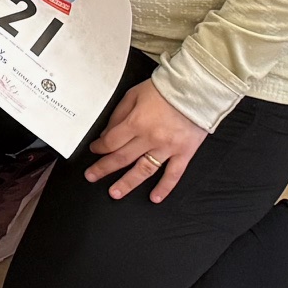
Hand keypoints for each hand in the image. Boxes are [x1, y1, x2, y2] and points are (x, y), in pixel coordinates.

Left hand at [84, 78, 208, 201]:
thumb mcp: (133, 95)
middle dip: (104, 169)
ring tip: (115, 193)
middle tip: (92, 176)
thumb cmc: (164, 90)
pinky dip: (164, 188)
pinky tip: (155, 198)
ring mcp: (168, 148)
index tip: (94, 150)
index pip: (111, 142)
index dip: (99, 148)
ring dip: (128, 183)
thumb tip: (107, 133)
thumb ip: (118, 115)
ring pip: (144, 170)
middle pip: (122, 158)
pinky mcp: (184, 153)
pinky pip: (173, 174)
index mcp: (136, 123)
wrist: (195, 90)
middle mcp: (150, 138)